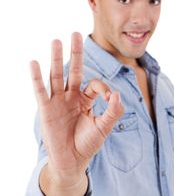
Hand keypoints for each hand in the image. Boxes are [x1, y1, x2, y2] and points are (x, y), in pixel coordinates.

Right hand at [30, 32, 123, 179]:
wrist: (72, 161)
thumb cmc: (87, 144)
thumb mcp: (104, 128)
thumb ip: (113, 111)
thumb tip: (117, 93)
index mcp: (86, 99)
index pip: (94, 84)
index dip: (103, 87)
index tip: (109, 97)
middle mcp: (71, 96)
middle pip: (73, 70)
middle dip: (75, 53)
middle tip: (75, 34)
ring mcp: (58, 101)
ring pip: (57, 76)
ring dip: (57, 59)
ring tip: (56, 41)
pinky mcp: (46, 109)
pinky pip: (41, 91)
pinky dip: (37, 78)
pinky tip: (34, 63)